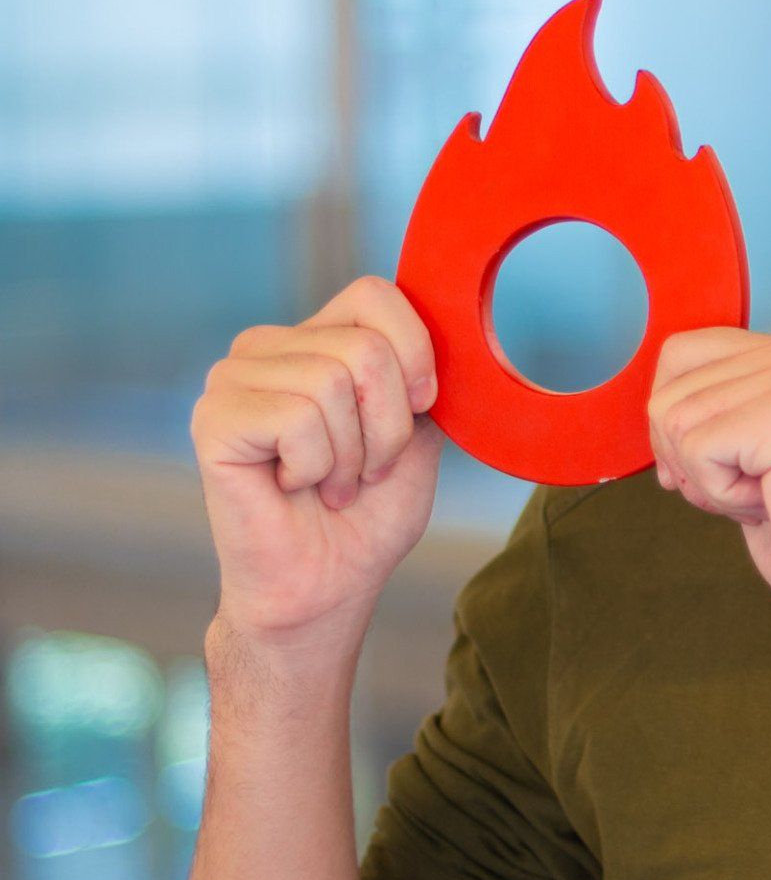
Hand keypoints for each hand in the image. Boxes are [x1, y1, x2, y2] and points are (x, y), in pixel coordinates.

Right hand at [189, 275, 444, 651]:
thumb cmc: (370, 514)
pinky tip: (294, 487)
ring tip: (330, 483)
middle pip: (366, 345)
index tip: (417, 412)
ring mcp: (232, 378)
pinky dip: (316, 465)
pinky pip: (297, 417)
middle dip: (388, 425)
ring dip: (353, 453)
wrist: (328, 585)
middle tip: (364, 470)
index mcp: (315, 338)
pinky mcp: (213, 418)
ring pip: (333, 380)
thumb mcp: (419, 432)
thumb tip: (448, 328)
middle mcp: (266, 346)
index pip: (376, 294)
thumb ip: (421, 373)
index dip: (416, 354)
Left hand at [648, 329, 770, 646]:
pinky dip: (719, 496)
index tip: (701, 466)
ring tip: (767, 496)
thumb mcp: (761, 446)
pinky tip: (770, 504)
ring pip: (674, 423)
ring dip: (707, 481)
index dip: (671, 418)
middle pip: (669, 392)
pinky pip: (695, 452)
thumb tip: (655, 406)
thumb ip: (723, 409)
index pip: (682, 351)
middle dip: (688, 459)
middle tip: (750, 489)